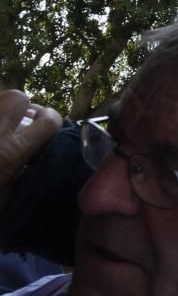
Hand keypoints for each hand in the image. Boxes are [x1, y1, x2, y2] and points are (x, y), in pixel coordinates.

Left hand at [0, 90, 61, 209]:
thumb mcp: (3, 198)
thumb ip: (20, 174)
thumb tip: (28, 160)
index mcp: (10, 152)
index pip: (47, 122)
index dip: (54, 120)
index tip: (51, 125)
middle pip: (18, 98)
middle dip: (24, 107)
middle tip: (21, 122)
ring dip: (0, 108)